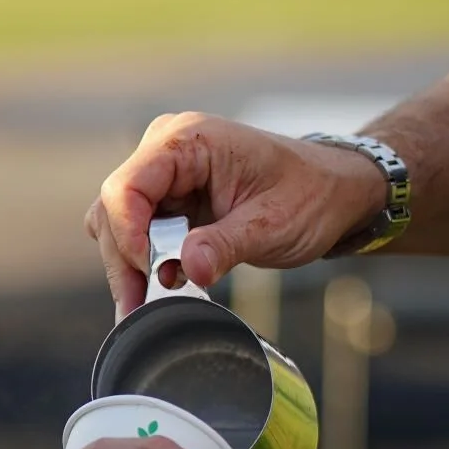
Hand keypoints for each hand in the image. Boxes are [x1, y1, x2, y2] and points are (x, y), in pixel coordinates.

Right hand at [83, 113, 387, 314]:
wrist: (333, 191)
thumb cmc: (310, 195)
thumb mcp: (274, 224)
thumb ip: (226, 245)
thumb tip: (184, 269)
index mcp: (190, 140)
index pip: (128, 184)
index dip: (126, 233)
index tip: (147, 275)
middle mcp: (167, 149)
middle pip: (115, 208)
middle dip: (124, 260)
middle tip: (139, 309)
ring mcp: (164, 174)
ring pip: (117, 223)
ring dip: (128, 266)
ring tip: (147, 306)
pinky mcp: (167, 198)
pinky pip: (135, 231)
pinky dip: (141, 263)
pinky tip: (157, 290)